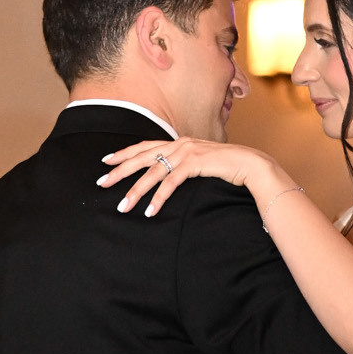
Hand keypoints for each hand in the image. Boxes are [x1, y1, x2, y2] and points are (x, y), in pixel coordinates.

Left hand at [99, 137, 281, 216]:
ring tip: (123, 207)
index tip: (106, 162)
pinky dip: (159, 198)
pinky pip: (171, 183)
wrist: (251, 164)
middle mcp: (179, 144)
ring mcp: (187, 152)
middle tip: (102, 183)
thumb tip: (168, 175)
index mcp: (178, 142)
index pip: (144, 146)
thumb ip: (183, 165)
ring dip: (136, 191)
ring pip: (153, 172)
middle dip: (120, 171)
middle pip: (142, 157)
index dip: (124, 153)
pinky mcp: (195, 163)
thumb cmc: (226, 167)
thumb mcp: (200, 163)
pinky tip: (150, 211)